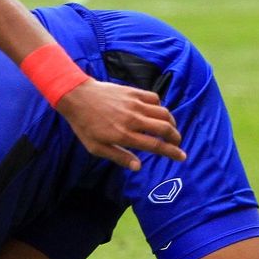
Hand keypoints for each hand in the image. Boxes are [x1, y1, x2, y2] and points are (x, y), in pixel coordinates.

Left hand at [55, 80, 184, 171]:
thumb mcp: (96, 148)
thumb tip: (138, 166)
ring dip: (171, 123)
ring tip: (170, 130)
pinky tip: (156, 113)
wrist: (77, 96)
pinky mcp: (133, 92)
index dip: (172, 152)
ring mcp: (134, 104)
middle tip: (177, 143)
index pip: (155, 145)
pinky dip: (160, 107)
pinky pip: (155, 98)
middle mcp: (132, 119)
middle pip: (165, 128)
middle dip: (176, 138)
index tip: (182, 157)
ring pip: (163, 113)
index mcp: (124, 135)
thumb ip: (119, 157)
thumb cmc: (84, 125)